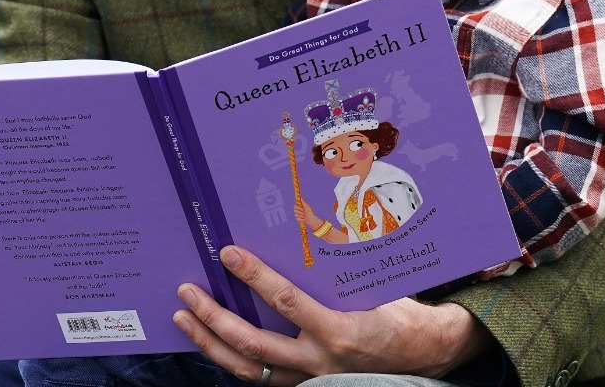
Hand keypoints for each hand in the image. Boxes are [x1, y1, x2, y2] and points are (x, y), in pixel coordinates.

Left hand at [173, 245, 489, 384]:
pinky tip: (209, 341)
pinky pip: (260, 377)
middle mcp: (319, 361)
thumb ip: (334, 273)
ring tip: (183, 318)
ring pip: (247, 369)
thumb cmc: (396, 313)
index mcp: (339, 331)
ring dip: (210, 343)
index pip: (286, 302)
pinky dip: (231, 359)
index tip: (228, 254)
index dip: (255, 277)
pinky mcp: (304, 386)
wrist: (421, 354)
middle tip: (186, 292)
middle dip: (213, 317)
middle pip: (252, 344)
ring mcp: (309, 379)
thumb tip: (297, 233)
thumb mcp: (370, 288)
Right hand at [295, 196, 320, 228]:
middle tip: (303, 213)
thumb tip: (300, 198)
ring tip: (304, 216)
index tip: (300, 208)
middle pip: (294, 211)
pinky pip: (297, 219)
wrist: (312, 220)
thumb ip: (303, 203)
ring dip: (300, 216)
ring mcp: (298, 216)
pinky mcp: (299, 220)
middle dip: (299, 212)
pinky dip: (301, 219)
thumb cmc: (310, 213)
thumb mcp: (307, 207)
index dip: (297, 207)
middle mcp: (299, 211)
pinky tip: (304, 219)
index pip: (295, 206)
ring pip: (295, 215)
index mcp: (300, 208)